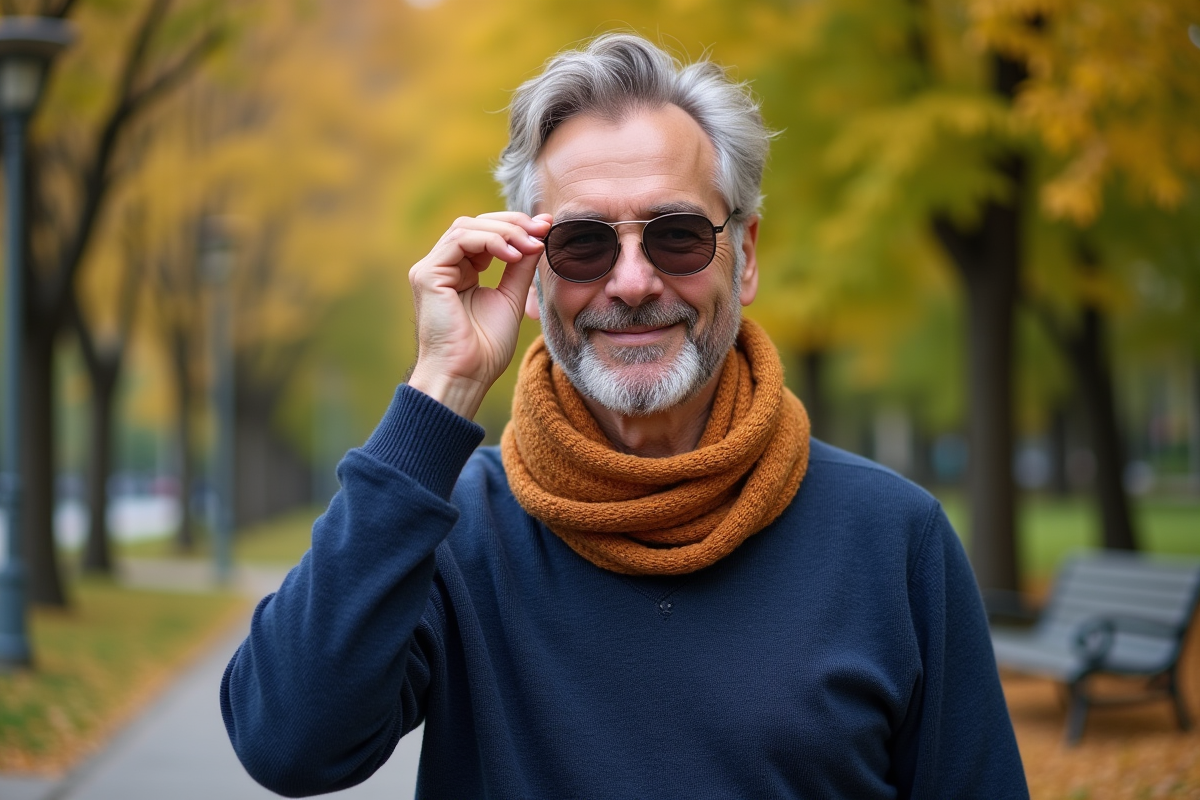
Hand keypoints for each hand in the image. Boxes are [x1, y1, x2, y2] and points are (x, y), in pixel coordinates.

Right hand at [406, 212, 551, 418]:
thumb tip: (538, 235)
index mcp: (460, 273)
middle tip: (542, 229)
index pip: (484, 234)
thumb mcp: (511, 298)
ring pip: (466, 227)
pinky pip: (459, 240)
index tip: (546, 227)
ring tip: (530, 246)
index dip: (515, 227)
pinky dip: (490, 241)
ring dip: (504, 232)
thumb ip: (520, 267)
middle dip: (512, 224)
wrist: (466, 376)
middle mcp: (442, 267)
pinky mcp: (427, 274)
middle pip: (475, 224)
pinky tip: (512, 255)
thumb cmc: (485, 349)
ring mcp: (431, 269)